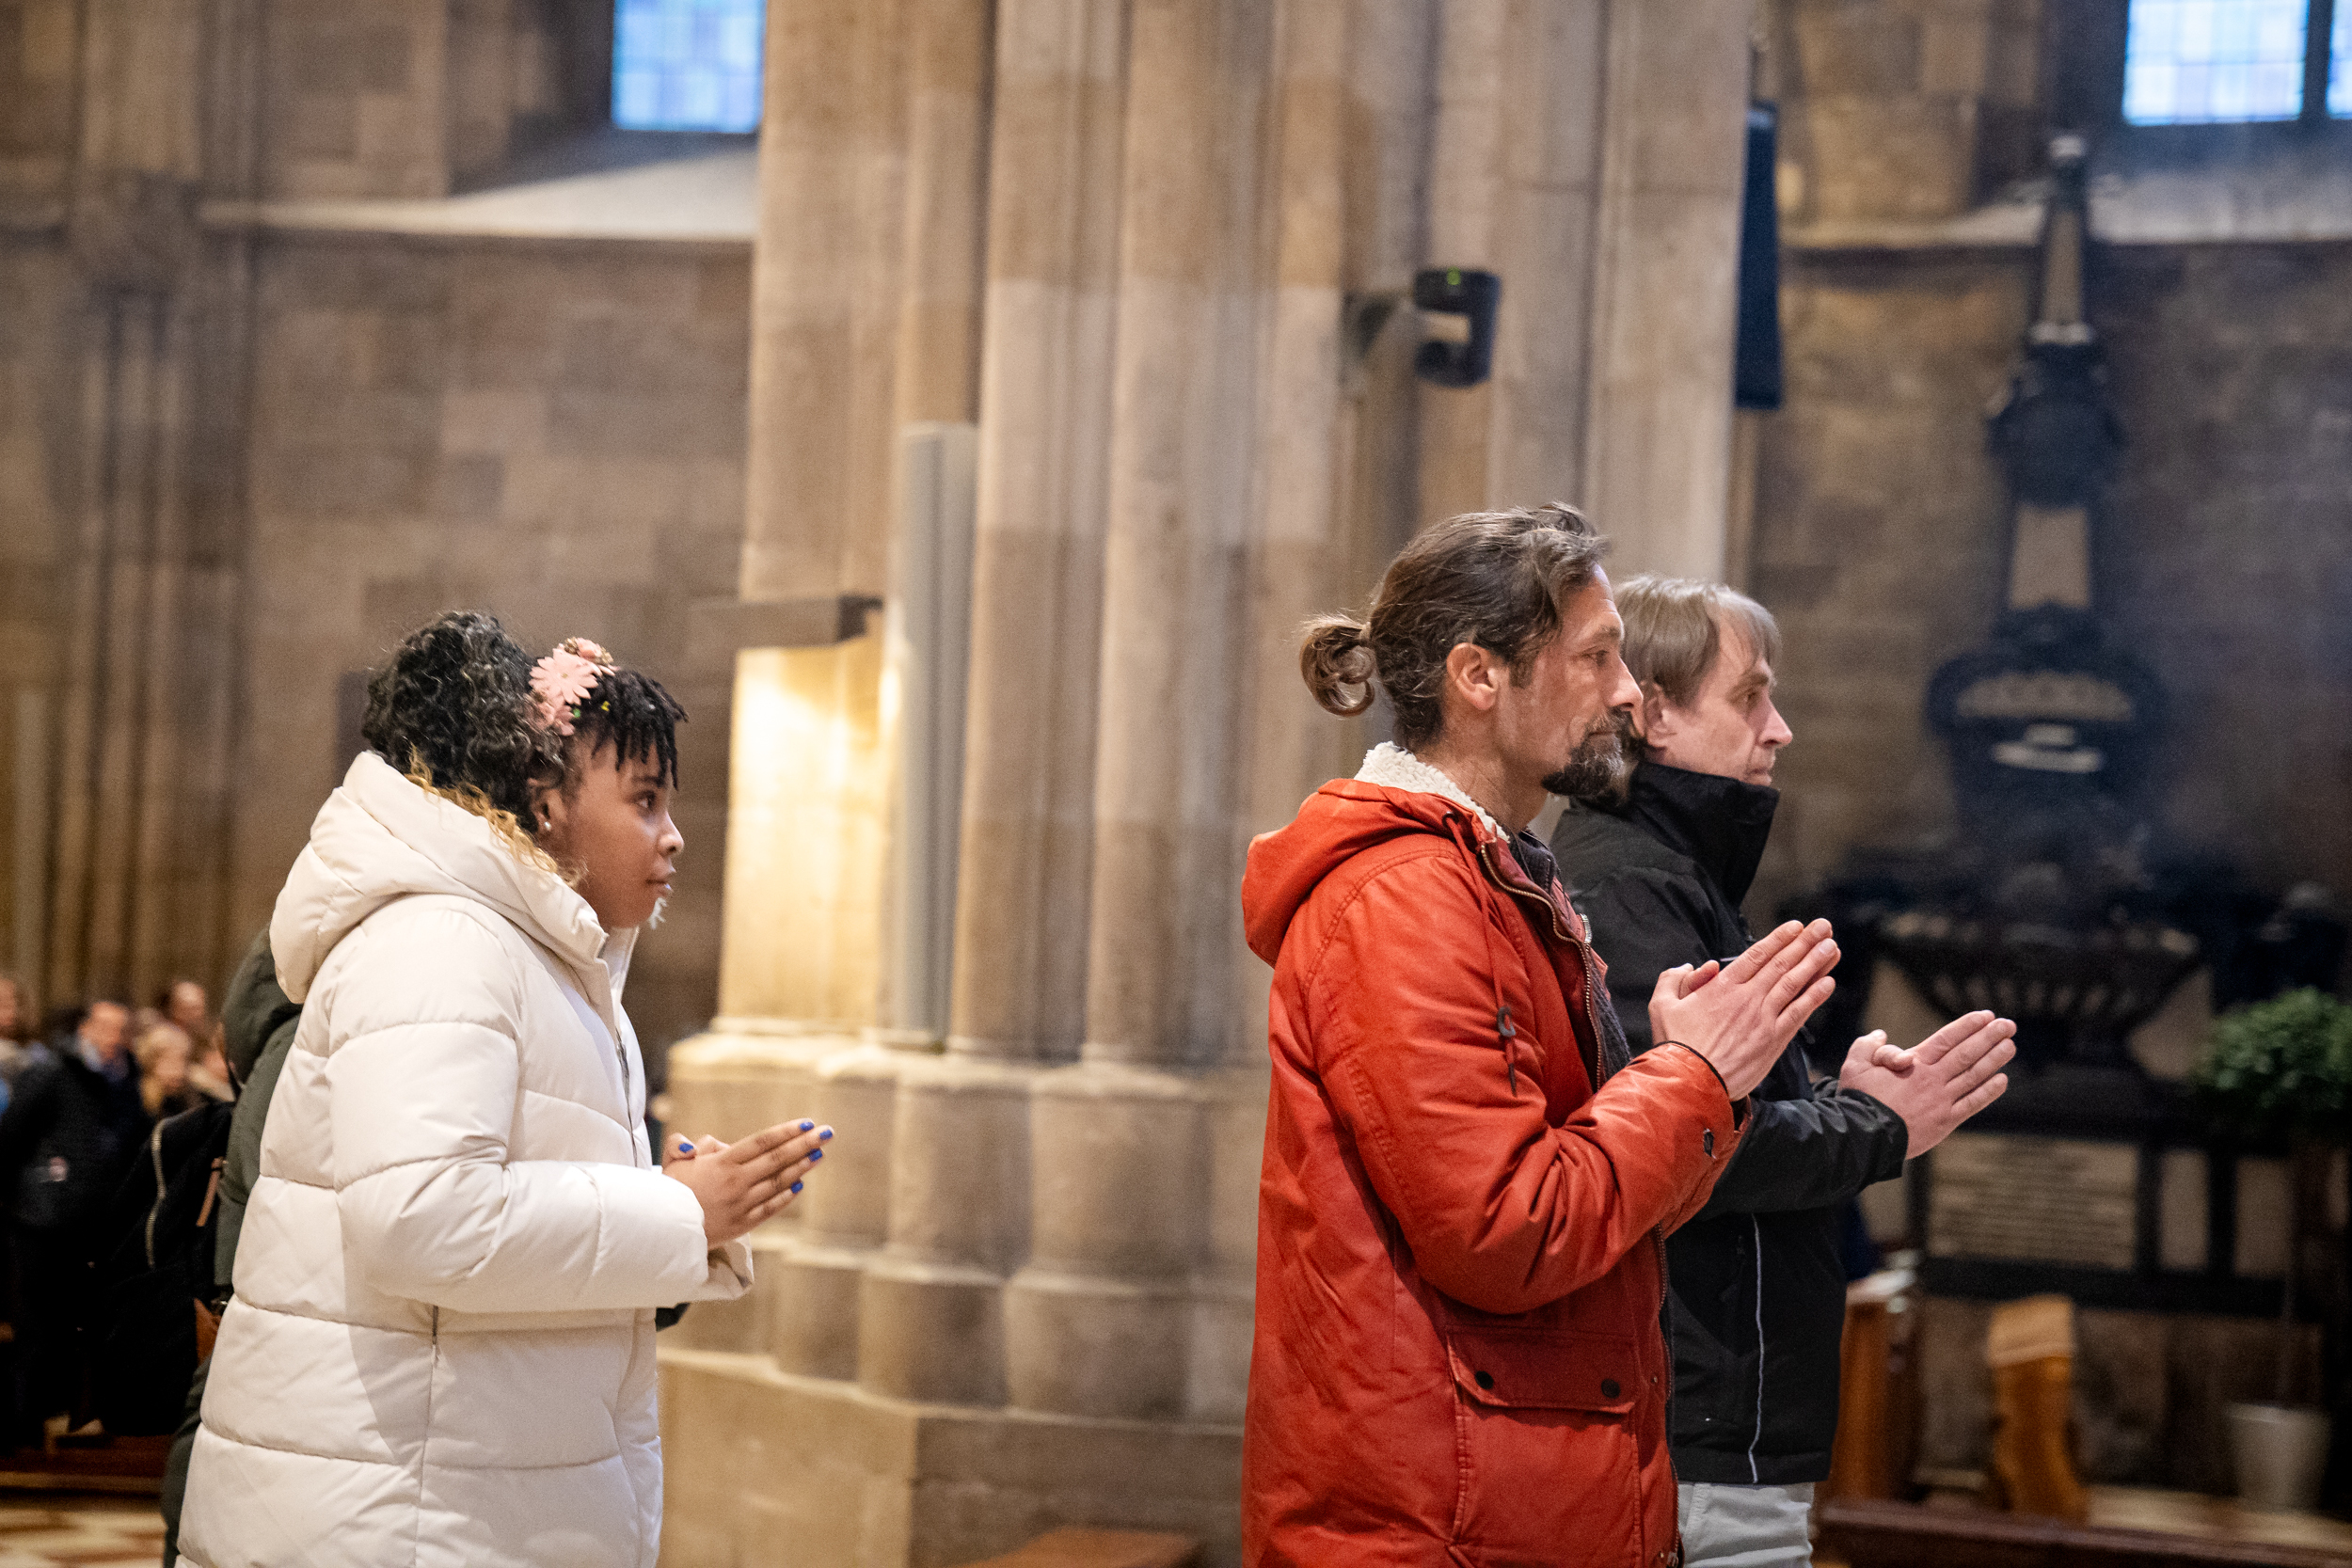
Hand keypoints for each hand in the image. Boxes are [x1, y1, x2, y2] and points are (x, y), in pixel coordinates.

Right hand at [663, 1119, 830, 1245]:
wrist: (662, 1232)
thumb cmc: (668, 1193)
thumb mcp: (672, 1163)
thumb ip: (683, 1144)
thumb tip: (706, 1143)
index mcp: (721, 1163)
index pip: (761, 1142)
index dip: (786, 1132)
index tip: (808, 1123)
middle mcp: (736, 1181)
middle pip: (777, 1159)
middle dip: (805, 1144)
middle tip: (827, 1133)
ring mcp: (742, 1204)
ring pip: (778, 1182)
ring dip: (801, 1167)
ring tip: (820, 1154)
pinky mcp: (742, 1224)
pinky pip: (770, 1208)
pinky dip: (786, 1196)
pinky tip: (800, 1185)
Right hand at [1647, 919, 1840, 1101]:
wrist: (1692, 1082)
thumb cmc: (1676, 1046)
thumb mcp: (1661, 1006)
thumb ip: (1672, 980)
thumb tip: (1689, 967)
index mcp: (1721, 987)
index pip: (1757, 955)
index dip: (1779, 938)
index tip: (1796, 926)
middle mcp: (1747, 997)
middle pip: (1781, 963)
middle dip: (1805, 943)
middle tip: (1823, 927)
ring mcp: (1763, 1018)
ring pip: (1794, 983)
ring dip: (1815, 963)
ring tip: (1831, 947)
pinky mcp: (1773, 1040)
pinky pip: (1799, 1012)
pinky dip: (1815, 996)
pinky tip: (1827, 983)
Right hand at [1839, 1010, 2015, 1157]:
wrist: (1864, 1137)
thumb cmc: (1859, 1100)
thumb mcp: (1855, 1065)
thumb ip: (1868, 1046)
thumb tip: (1880, 1035)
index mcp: (1912, 1063)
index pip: (1946, 1039)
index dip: (1967, 1026)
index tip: (1985, 1016)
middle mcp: (1932, 1079)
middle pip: (1967, 1053)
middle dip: (1989, 1037)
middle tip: (2008, 1025)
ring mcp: (1941, 1101)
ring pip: (1974, 1076)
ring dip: (1994, 1059)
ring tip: (2010, 1046)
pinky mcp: (1945, 1121)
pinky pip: (1972, 1103)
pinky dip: (1989, 1091)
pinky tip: (2002, 1080)